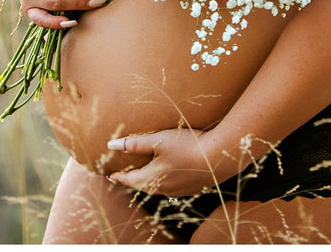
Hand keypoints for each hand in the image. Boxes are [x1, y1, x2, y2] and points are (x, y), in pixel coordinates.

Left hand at [106, 128, 244, 198]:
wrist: (218, 157)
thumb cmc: (187, 145)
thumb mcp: (159, 140)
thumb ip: (136, 143)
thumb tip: (112, 145)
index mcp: (152, 178)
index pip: (130, 179)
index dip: (119, 176)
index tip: (111, 175)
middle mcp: (164, 189)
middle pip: (143, 185)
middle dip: (133, 180)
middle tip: (125, 176)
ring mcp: (179, 190)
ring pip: (158, 187)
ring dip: (149, 181)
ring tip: (146, 174)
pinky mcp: (192, 188)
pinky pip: (172, 187)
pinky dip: (164, 181)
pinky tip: (169, 175)